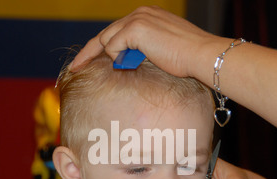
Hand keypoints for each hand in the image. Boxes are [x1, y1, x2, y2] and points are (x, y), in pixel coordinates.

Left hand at [69, 6, 218, 80]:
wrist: (202, 56)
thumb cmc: (188, 59)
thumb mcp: (161, 51)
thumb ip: (142, 50)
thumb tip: (125, 60)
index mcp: (147, 16)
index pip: (116, 31)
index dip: (99, 47)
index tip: (83, 61)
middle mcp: (140, 13)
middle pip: (105, 33)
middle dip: (88, 52)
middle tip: (74, 68)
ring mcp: (137, 18)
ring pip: (108, 41)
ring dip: (116, 57)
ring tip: (135, 65)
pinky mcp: (135, 28)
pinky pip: (113, 47)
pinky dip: (119, 57)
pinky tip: (136, 61)